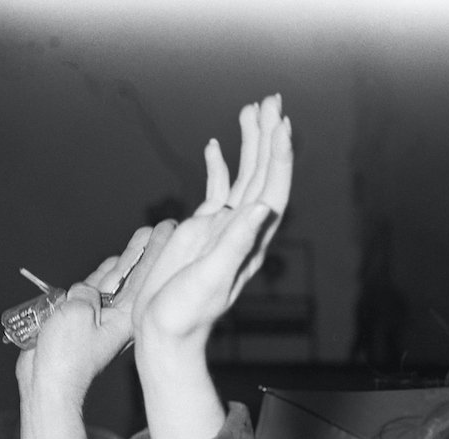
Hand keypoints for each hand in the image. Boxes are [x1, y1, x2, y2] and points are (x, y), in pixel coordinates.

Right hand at [14, 222, 174, 407]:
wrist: (49, 381)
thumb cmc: (65, 353)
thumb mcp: (77, 313)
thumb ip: (86, 294)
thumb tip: (88, 291)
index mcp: (124, 318)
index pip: (145, 276)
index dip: (156, 251)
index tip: (170, 231)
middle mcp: (118, 317)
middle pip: (137, 275)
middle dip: (149, 250)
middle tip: (166, 227)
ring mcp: (101, 319)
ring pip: (118, 280)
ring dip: (130, 257)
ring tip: (144, 236)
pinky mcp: (83, 321)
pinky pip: (97, 290)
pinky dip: (105, 274)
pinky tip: (114, 261)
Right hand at [132, 95, 292, 354]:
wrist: (167, 330)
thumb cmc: (188, 312)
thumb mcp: (214, 277)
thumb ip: (236, 243)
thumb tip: (263, 208)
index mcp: (251, 240)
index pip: (273, 189)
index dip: (279, 156)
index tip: (281, 124)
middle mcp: (243, 229)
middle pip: (263, 174)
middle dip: (269, 136)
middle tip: (272, 98)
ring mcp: (224, 227)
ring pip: (244, 176)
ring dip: (250, 144)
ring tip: (252, 108)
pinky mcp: (203, 230)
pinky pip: (217, 191)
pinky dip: (219, 167)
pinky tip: (217, 145)